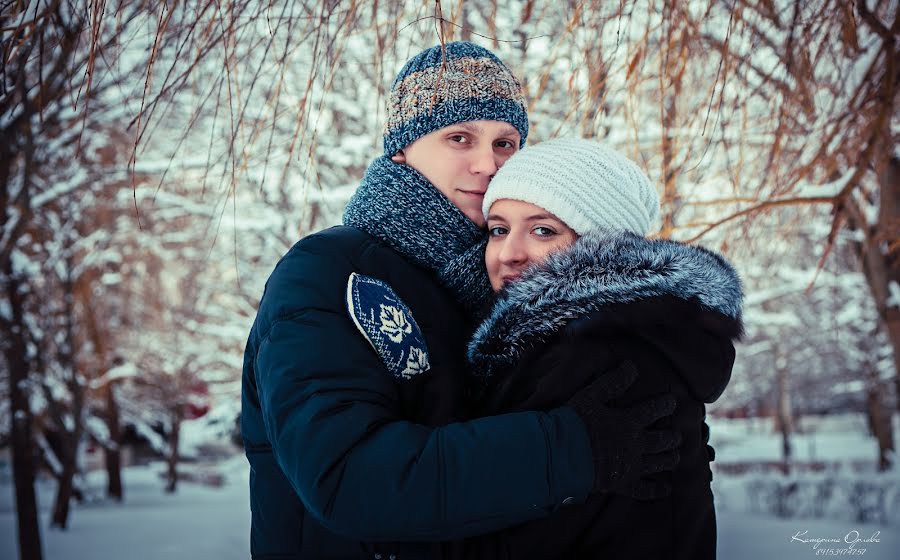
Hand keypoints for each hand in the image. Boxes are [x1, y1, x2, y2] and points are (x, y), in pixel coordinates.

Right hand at [567, 360, 680, 499]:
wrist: (561, 454)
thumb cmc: (574, 422)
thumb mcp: (590, 396)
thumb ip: (612, 381)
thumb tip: (631, 366)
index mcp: (629, 422)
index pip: (654, 411)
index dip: (665, 405)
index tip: (672, 402)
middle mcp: (635, 444)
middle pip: (663, 440)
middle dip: (672, 437)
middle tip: (676, 435)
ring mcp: (631, 466)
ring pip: (660, 463)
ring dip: (670, 459)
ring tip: (675, 457)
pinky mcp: (623, 484)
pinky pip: (645, 490)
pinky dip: (657, 490)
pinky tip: (665, 488)